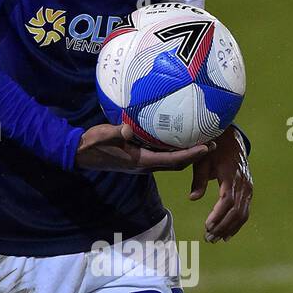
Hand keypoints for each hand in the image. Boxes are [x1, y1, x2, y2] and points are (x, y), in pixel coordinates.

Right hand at [75, 121, 215, 172]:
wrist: (79, 154)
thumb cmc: (91, 144)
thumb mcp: (102, 136)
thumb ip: (115, 132)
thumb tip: (128, 127)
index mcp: (140, 161)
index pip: (172, 160)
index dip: (191, 155)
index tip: (207, 148)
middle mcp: (145, 166)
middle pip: (177, 164)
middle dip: (196, 156)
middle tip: (213, 143)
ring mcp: (142, 164)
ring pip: (171, 162)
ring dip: (188, 155)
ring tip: (202, 142)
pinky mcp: (138, 159)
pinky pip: (162, 157)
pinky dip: (175, 151)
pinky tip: (179, 138)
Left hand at [188, 125, 252, 241]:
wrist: (230, 139)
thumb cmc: (212, 150)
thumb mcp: (202, 161)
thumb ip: (199, 180)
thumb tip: (193, 198)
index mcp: (230, 175)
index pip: (227, 200)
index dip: (218, 215)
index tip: (207, 226)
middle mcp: (243, 183)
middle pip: (236, 211)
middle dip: (222, 227)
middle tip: (208, 238)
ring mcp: (248, 187)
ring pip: (242, 213)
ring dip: (229, 229)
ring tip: (215, 239)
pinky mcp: (249, 190)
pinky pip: (245, 210)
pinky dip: (237, 224)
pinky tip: (227, 235)